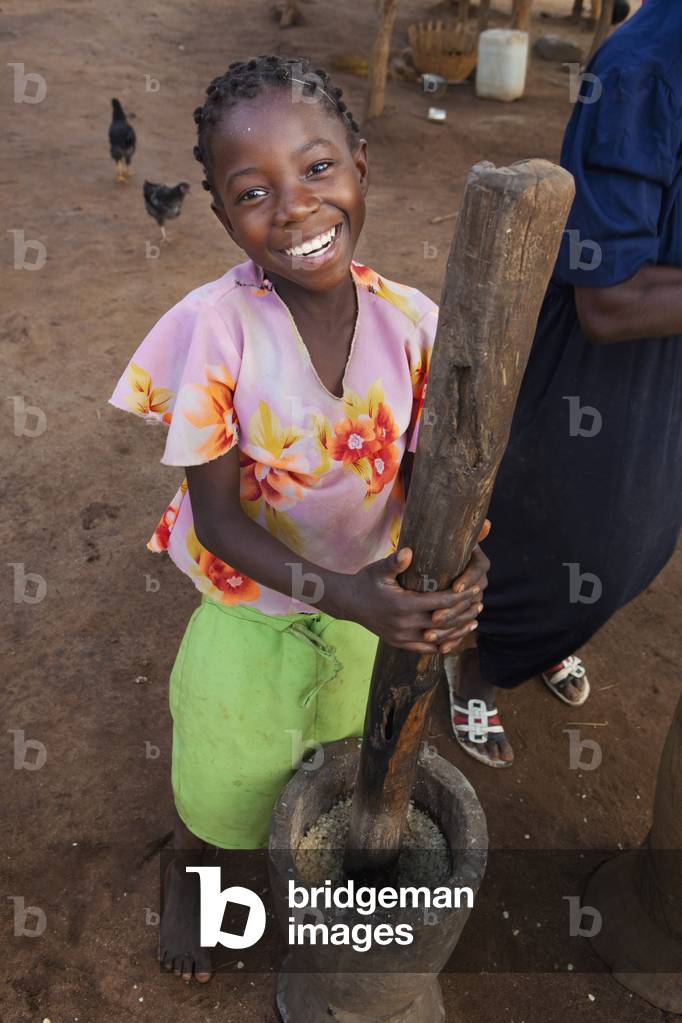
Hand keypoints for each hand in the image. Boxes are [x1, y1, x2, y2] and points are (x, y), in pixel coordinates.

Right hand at [337, 525, 489, 653]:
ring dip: (457, 631)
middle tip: (480, 604)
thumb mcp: (378, 569)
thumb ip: (395, 562)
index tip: (474, 589)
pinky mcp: (399, 643)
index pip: (440, 603)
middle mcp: (404, 624)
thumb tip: (409, 552)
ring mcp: (401, 637)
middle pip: (443, 622)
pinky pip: (425, 648)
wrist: (348, 602)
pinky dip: (442, 644)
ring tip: (473, 623)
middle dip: (463, 613)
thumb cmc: (366, 581)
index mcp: (402, 605)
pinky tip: (455, 639)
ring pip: (437, 638)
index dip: (460, 597)